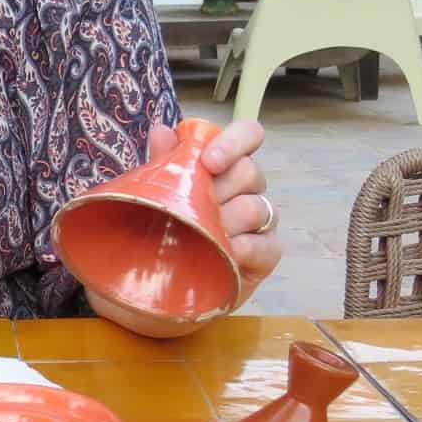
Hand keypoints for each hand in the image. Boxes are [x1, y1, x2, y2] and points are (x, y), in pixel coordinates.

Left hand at [145, 117, 281, 295]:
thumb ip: (163, 165)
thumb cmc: (160, 235)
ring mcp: (260, 223)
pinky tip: (228, 252)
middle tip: (192, 208)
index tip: (208, 162)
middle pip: (250, 171)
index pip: (248, 135)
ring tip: (201, 235)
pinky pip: (268, 245)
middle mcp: (247, 190)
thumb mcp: (153, 199)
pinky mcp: (265, 256)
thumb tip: (162, 131)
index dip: (234, 141)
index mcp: (225, 167)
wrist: (159, 290)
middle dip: (219, 188)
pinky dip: (246, 247)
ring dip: (227, 220)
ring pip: (257, 207)